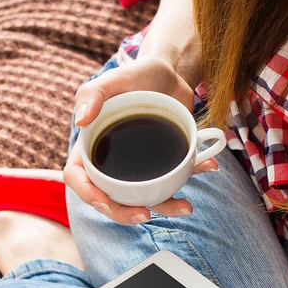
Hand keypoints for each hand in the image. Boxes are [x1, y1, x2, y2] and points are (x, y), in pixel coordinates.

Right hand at [64, 55, 217, 223]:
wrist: (169, 72)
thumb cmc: (135, 75)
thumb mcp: (112, 80)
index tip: (106, 202)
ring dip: (164, 207)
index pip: (79, 178)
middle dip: (125, 213)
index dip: (89, 195)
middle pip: (109, 198)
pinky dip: (191, 176)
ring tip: (185, 207)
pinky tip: (208, 166)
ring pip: (142, 197)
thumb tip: (80, 120)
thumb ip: (91, 94)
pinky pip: (171, 179)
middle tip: (146, 215)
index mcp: (90, 147)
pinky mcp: (161, 165)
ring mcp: (136, 168)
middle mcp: (110, 163)